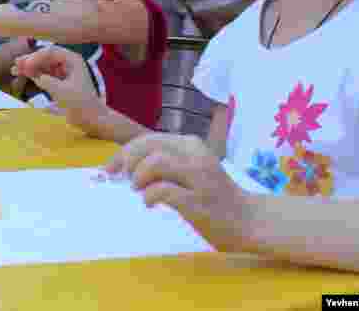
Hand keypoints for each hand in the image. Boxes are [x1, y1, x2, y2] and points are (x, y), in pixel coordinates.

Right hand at [12, 46, 107, 133]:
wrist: (92, 119)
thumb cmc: (81, 104)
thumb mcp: (63, 92)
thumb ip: (47, 82)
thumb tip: (33, 75)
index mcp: (72, 60)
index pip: (51, 52)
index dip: (36, 57)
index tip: (25, 66)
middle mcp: (67, 63)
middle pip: (45, 57)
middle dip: (30, 60)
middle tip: (15, 64)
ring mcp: (63, 72)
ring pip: (43, 66)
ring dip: (29, 67)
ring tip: (14, 70)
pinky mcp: (59, 82)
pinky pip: (44, 75)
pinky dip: (34, 75)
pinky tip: (23, 75)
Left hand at [106, 133, 251, 248]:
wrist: (248, 220)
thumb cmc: (215, 196)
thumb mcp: (192, 169)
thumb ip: (166, 163)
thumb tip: (127, 165)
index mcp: (191, 144)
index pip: (148, 139)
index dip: (124, 152)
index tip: (110, 168)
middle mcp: (195, 155)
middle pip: (148, 146)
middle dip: (126, 161)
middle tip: (121, 179)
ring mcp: (198, 176)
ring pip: (155, 163)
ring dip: (139, 177)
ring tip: (139, 191)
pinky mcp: (198, 199)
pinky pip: (163, 191)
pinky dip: (149, 196)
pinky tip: (149, 204)